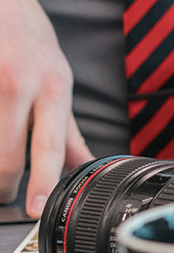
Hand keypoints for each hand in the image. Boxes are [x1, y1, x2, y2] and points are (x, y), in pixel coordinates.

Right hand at [0, 0, 93, 216]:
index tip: (35, 209)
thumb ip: (66, 128)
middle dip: (2, 184)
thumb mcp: (56, 79)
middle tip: (3, 196)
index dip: (42, 180)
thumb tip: (86, 167)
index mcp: (53, 87)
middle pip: (5, 152)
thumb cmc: (28, 42)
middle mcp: (20, 81)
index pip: (49, 144)